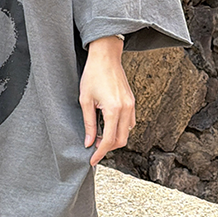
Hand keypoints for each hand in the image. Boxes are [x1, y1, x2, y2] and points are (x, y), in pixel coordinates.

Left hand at [79, 37, 135, 166]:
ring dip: (115, 138)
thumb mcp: (85, 101)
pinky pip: (129, 122)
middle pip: (121, 140)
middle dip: (108, 147)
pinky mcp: (132, 101)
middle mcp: (126, 109)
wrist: (106, 56)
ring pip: (127, 132)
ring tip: (99, 136)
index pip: (109, 140)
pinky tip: (108, 126)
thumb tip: (89, 142)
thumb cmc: (93, 74)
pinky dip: (120, 128)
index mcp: (114, 109)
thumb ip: (88, 124)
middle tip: (93, 148)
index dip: (100, 153)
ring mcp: (131, 105)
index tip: (92, 160)